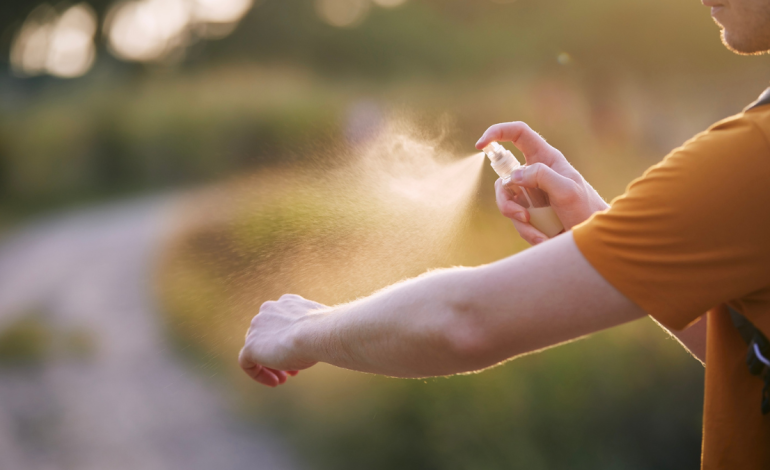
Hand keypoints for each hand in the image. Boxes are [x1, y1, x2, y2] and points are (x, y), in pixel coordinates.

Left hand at [239, 294, 325, 386]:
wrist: (317, 333)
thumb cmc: (325, 331)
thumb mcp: (320, 328)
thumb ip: (313, 330)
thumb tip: (321, 341)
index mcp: (286, 302)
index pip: (281, 323)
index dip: (290, 341)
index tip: (302, 355)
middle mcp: (268, 310)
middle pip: (268, 336)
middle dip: (280, 354)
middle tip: (293, 371)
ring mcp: (257, 327)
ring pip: (257, 349)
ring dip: (271, 365)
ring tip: (284, 379)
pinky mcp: (251, 346)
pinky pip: (247, 362)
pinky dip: (258, 373)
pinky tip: (274, 382)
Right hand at [476, 122, 608, 244]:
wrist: (591, 239)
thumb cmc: (585, 210)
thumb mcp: (567, 190)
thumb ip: (542, 176)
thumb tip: (513, 176)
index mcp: (546, 158)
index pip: (518, 134)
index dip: (498, 132)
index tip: (480, 145)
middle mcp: (535, 173)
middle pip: (503, 177)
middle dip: (506, 200)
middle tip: (522, 215)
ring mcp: (529, 192)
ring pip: (505, 200)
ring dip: (518, 220)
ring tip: (539, 232)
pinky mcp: (528, 210)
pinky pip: (514, 218)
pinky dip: (526, 231)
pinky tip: (543, 238)